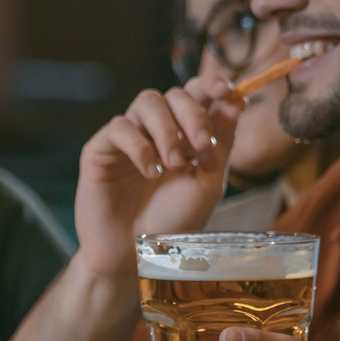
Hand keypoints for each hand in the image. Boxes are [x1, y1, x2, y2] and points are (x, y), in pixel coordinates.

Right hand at [71, 74, 242, 276]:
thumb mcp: (208, 182)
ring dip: (167, 129)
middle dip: (193, 114)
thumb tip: (238, 99)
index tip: (228, 91)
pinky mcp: (101, 149)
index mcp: (186, 134)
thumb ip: (222, 142)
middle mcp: (158, 130)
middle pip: (175, 93)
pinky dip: (139, 145)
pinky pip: (120, 126)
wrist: (138, 255)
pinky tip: (149, 171)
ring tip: (173, 163)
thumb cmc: (174, 222)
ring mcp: (129, 138)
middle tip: (201, 146)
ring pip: (147, 101)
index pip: (198, 93)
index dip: (212, 85)